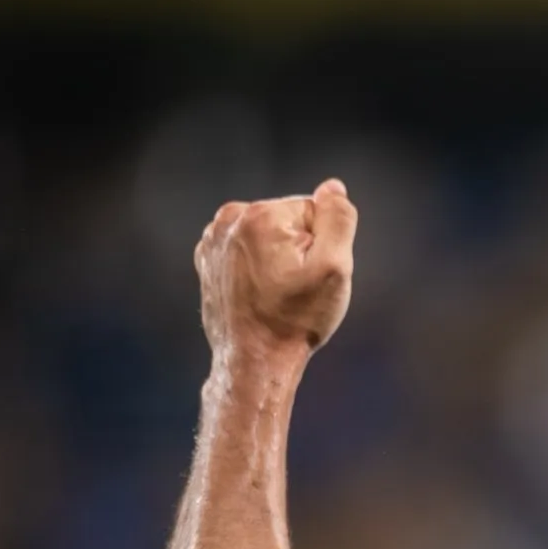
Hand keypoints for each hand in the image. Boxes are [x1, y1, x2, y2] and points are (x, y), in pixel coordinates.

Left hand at [195, 179, 357, 361]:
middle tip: (296, 289)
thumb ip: (338, 220)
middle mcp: (229, 220)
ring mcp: (213, 240)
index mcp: (260, 215)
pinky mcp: (208, 260)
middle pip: (289, 222)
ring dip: (280, 260)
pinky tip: (261, 295)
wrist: (253, 361)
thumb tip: (333, 188)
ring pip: (269, 237)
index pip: (315, 212)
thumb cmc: (296, 319)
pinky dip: (260, 269)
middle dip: (301, 250)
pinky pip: (248, 252)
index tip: (310, 277)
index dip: (323, 246)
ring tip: (278, 294)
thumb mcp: (335, 269)